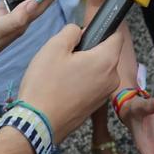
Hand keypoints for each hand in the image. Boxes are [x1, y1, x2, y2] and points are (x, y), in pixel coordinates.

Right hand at [16, 24, 122, 143]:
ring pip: (98, 70)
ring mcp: (105, 95)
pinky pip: (93, 85)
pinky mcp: (95, 107)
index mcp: (107, 61)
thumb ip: (72, 31)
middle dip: (89, 50)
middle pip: (106, 54)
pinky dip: (82, 82)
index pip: (116, 36)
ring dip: (84, 67)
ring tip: (61, 73)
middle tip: (65, 56)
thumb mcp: (54, 47)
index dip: (102, 29)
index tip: (84, 34)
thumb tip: (80, 31)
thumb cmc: (46, 83)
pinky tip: (63, 87)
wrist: (37, 124)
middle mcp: (112, 79)